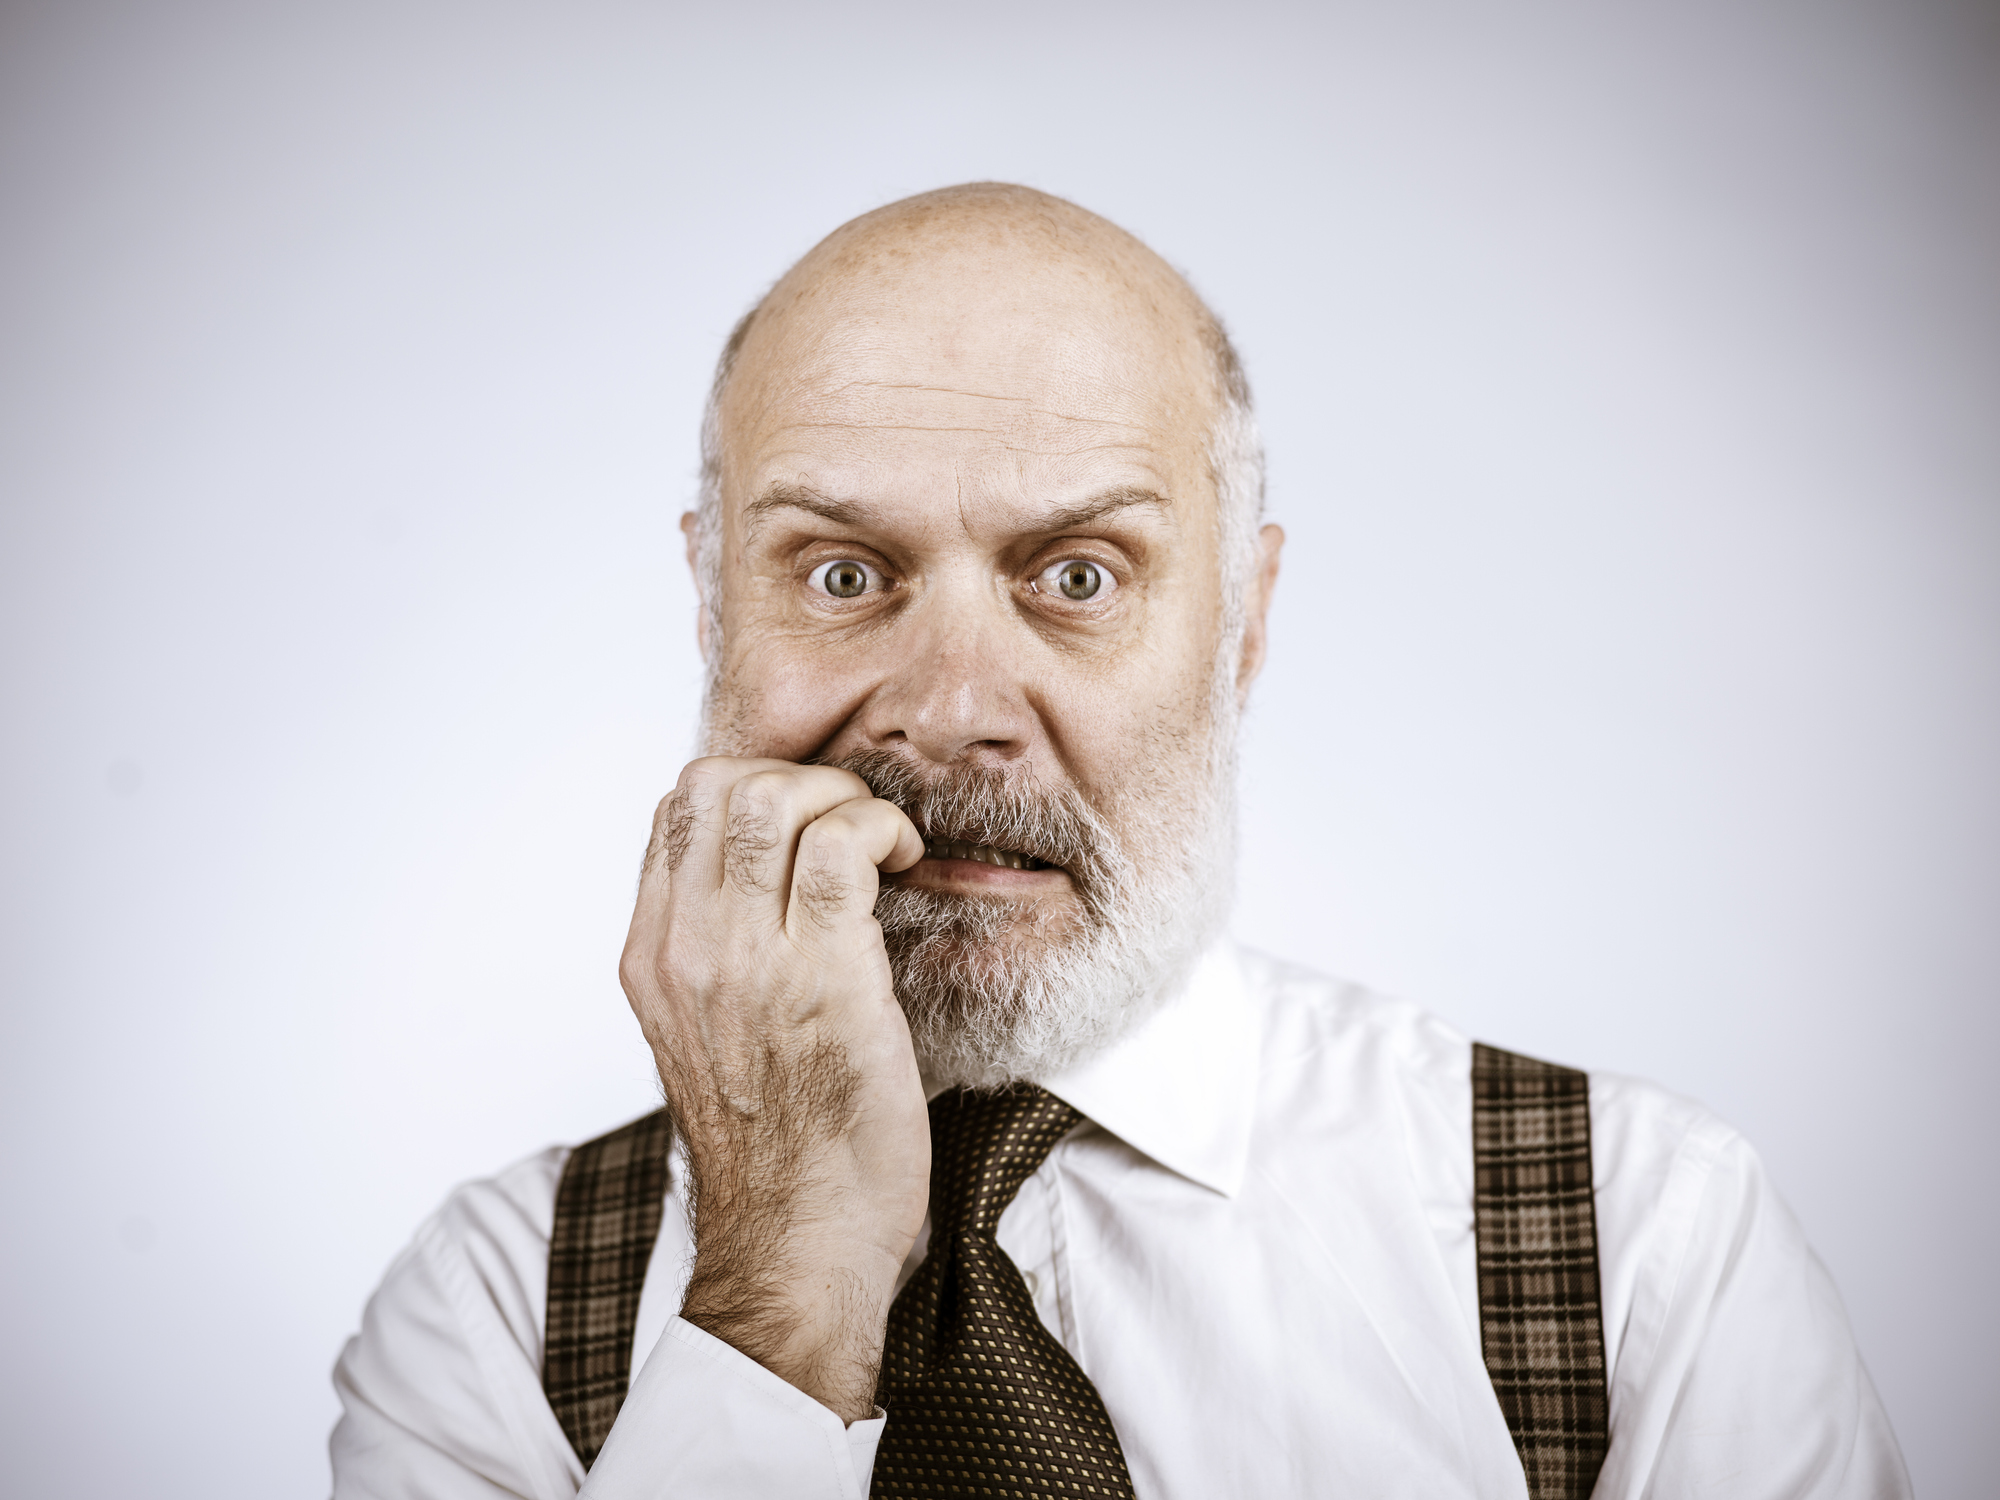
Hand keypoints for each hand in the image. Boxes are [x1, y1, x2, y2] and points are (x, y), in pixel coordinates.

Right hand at [618, 757, 929, 1421]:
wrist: (797, 1243)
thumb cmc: (777, 1151)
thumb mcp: (709, 1036)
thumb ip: (718, 954)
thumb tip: (768, 881)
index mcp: (652, 957)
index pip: (675, 810)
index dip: (750, 789)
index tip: (806, 826)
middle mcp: (685, 947)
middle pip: (717, 782)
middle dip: (799, 776)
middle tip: (848, 822)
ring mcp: (746, 958)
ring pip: (776, 797)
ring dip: (844, 797)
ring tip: (879, 841)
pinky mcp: (821, 974)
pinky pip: (844, 843)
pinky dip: (883, 827)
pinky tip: (904, 859)